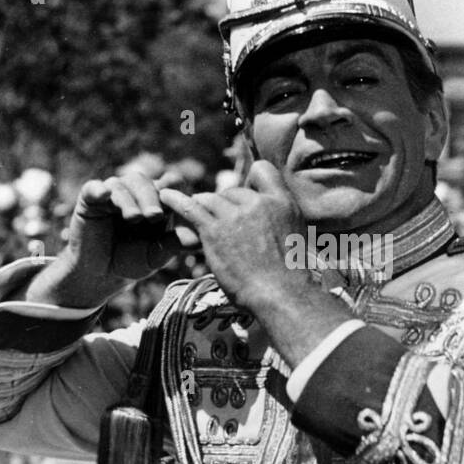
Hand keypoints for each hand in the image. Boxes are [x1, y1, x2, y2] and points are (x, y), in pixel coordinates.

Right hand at [26, 173, 198, 308]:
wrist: (100, 274)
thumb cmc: (131, 262)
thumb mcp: (156, 255)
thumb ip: (174, 244)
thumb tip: (200, 238)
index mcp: (154, 201)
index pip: (167, 184)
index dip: (173, 191)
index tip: (177, 206)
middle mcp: (133, 193)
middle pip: (145, 182)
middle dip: (151, 198)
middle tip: (155, 216)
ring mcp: (111, 194)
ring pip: (122, 184)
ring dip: (130, 199)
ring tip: (134, 218)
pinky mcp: (89, 199)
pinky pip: (94, 188)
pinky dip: (99, 189)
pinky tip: (105, 195)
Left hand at [159, 161, 306, 309]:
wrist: (280, 293)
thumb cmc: (290, 273)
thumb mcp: (298, 236)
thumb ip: (282, 217)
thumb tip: (269, 216)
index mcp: (281, 202)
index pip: (262, 170)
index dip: (250, 181)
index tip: (245, 197)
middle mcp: (257, 203)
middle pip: (231, 192)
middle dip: (225, 205)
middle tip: (221, 224)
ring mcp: (235, 216)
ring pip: (211, 200)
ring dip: (204, 207)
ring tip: (195, 213)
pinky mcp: (214, 231)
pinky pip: (190, 209)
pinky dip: (176, 201)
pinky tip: (165, 196)